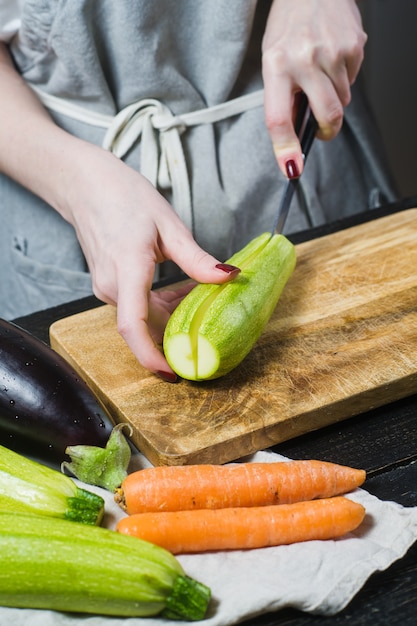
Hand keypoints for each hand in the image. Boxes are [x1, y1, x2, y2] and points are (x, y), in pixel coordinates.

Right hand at [59, 145, 239, 379]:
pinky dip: (160, 306)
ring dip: (172, 316)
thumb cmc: (125, 197)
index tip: (173, 373)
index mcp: (127, 269)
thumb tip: (229, 277)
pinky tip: (179, 290)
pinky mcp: (108, 286)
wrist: (84, 184)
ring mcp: (106, 288)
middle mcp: (112, 286)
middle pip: (146, 327)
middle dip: (178, 332)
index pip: (133, 326)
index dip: (151, 356)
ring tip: (198, 298)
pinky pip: (136, 307)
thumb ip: (196, 259)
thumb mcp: (168, 225)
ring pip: (143, 318)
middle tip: (210, 327)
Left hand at [262, 0, 366, 177]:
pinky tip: (333, 59)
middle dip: (327, 130)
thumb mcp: (273, 61)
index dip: (286, 149)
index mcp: (276, 66)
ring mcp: (332, 52)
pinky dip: (344, 78)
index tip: (292, 169)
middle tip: (321, 129)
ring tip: (321, 73)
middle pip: (326, 116)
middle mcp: (304, 59)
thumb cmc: (288, 27)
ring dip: (333, 98)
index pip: (278, 119)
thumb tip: (294, 135)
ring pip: (342, 101)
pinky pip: (352, 81)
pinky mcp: (354, 46)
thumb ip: (283, 98)